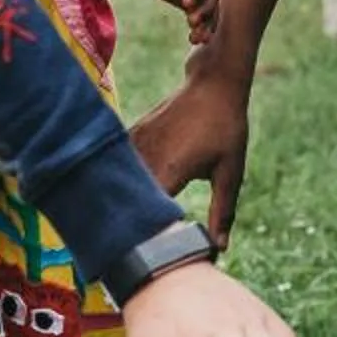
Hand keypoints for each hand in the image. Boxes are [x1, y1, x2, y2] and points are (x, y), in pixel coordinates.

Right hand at [129, 69, 250, 247]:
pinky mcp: (134, 132)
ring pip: (118, 178)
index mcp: (170, 170)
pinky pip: (120, 160)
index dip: (142, 235)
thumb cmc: (227, 128)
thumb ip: (222, 212)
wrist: (214, 83)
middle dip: (124, 221)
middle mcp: (147, 157)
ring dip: (116, 198)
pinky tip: (114, 191)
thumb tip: (218, 247)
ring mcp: (137, 142)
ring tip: (106, 224)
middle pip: (126, 198)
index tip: (136, 253)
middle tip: (115, 248)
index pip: (146, 212)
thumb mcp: (230, 173)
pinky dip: (118, 176)